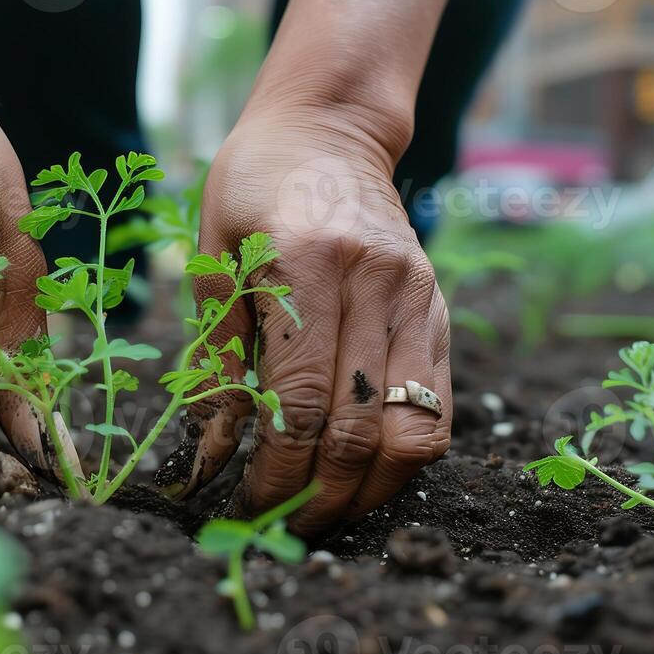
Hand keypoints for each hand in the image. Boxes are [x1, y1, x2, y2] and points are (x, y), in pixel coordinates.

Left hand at [159, 107, 451, 536]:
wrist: (327, 127)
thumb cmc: (251, 186)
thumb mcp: (213, 259)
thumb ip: (217, 358)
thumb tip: (212, 454)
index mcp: (303, 263)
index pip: (301, 401)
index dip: (277, 470)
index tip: (248, 505)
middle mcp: (373, 280)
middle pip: (359, 427)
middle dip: (320, 495)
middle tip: (283, 525)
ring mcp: (417, 295)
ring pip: (414, 429)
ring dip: (371, 490)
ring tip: (328, 510)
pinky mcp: (440, 307)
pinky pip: (439, 404)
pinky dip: (404, 453)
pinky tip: (365, 469)